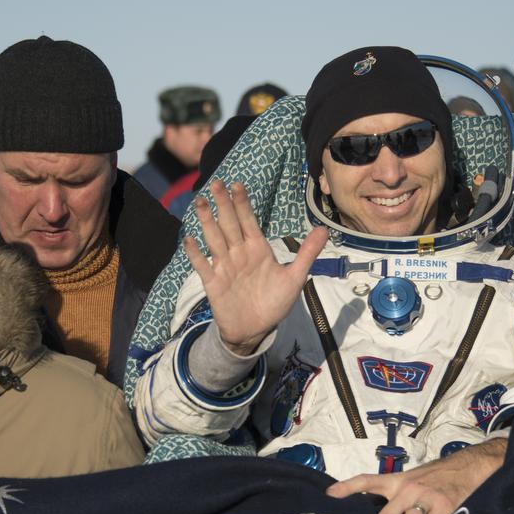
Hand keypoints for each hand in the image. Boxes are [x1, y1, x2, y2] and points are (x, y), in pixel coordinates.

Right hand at [185, 180, 328, 355]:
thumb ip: (306, 253)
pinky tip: (189, 240)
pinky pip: (203, 266)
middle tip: (216, 183)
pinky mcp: (213, 283)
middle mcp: (239, 253)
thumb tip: (324, 229)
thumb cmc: (274, 302)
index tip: (238, 185)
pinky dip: (196, 254)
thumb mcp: (295, 278)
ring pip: (214, 239)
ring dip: (207, 221)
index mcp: (257, 248)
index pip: (248, 220)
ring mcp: (224, 266)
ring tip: (200, 203)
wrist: (256, 330)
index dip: (242, 203)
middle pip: (229, 224)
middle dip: (223, 204)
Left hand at [326, 438, 506, 513]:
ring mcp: (425, 497)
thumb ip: (396, 494)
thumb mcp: (414, 478)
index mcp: (397, 480)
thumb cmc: (440, 476)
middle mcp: (407, 488)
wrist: (471, 465)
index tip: (328, 498)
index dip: (346, 488)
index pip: (367, 481)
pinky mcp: (445, 507)